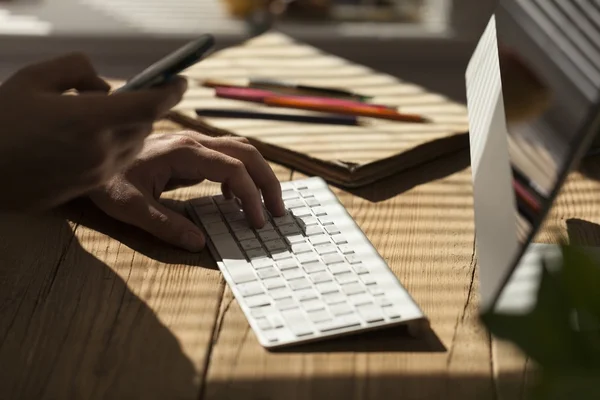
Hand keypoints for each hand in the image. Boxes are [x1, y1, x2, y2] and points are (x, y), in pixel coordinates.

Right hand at [0, 52, 186, 211]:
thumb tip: (106, 86)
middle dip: (145, 108)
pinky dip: (120, 146)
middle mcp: (102, 149)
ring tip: (105, 117)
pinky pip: (121, 162)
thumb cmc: (2, 121)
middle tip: (132, 95)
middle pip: (146, 124)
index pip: (150, 105)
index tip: (180, 80)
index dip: (171, 90)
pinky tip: (94, 138)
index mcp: (90, 119)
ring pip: (136, 145)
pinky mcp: (92, 186)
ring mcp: (99, 172)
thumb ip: (78, 70)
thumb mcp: (35, 78)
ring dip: (133, 128)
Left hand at [89, 131, 285, 251]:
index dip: (251, 195)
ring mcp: (193, 143)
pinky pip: (227, 157)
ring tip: (267, 206)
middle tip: (278, 212)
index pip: (233, 168)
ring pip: (240, 150)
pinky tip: (234, 201)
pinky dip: (242, 176)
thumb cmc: (105, 180)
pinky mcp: (190, 151)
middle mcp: (193, 141)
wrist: (88, 154)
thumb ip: (164, 224)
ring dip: (259, 175)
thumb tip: (199, 243)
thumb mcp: (128, 206)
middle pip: (246, 152)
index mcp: (183, 152)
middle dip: (268, 181)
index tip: (257, 222)